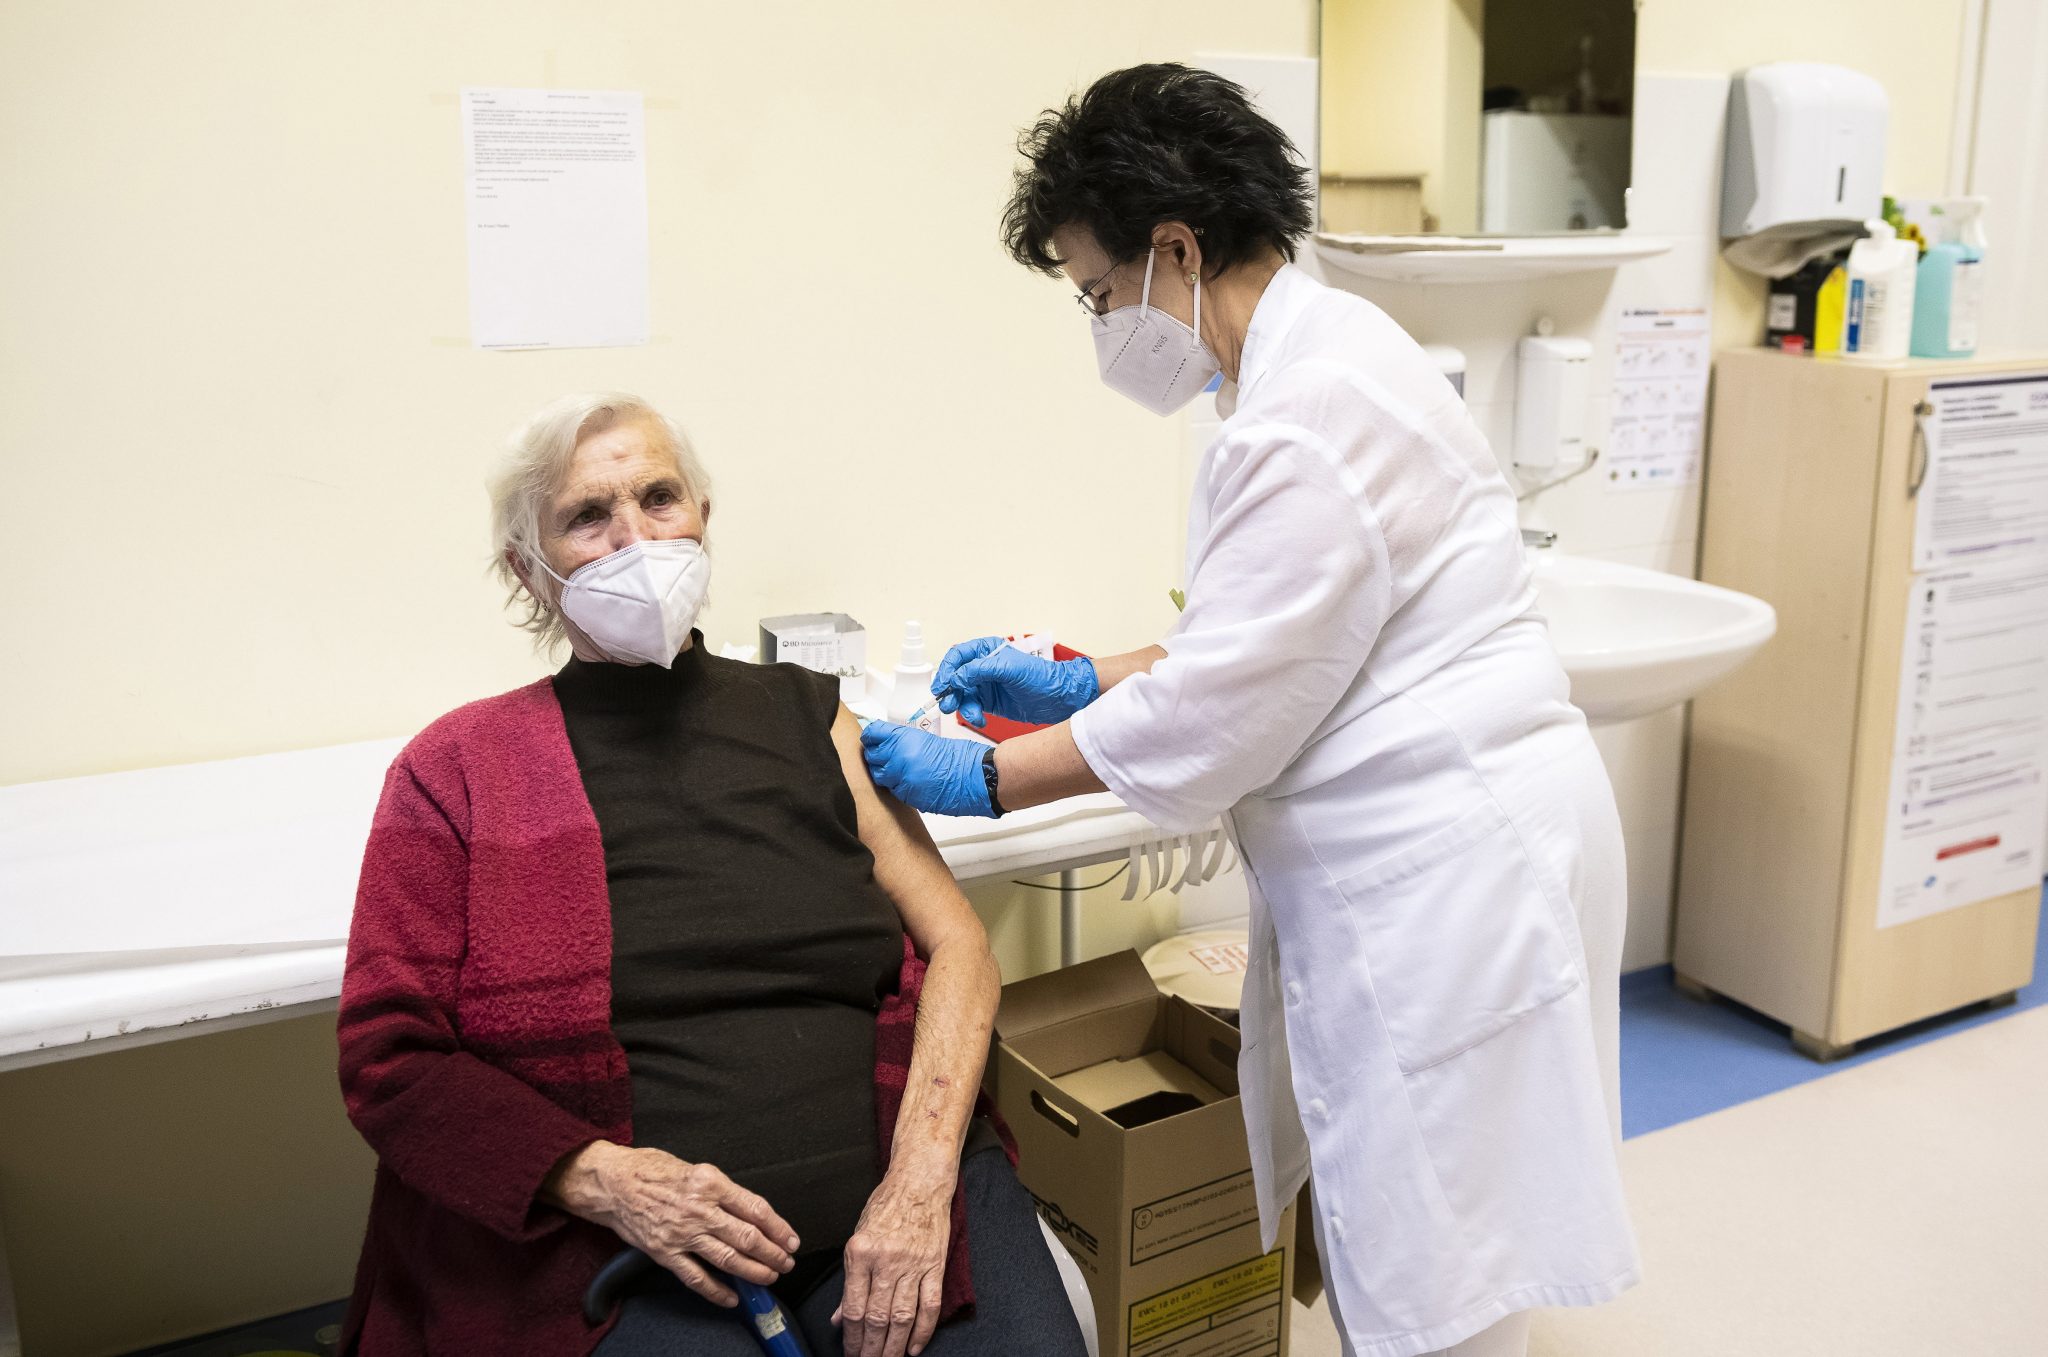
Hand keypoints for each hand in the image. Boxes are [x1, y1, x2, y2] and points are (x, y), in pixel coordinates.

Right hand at [548, 1141, 797, 1306]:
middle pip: (747, 1237)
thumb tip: (752, 1213)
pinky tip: (732, 1297)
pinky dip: (717, 1290)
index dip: (779, 1228)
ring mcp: (682, 1234)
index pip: (756, 1209)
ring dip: (754, 1271)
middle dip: (773, 1254)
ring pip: (727, 1259)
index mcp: (711, 1183)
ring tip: (770, 1277)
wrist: (613, 1183)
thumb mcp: (696, 1168)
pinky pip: (696, 1277)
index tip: (791, 1240)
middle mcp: (699, 1209)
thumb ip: (723, 1191)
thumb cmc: (653, 1170)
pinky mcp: (665, 1253)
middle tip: (786, 1262)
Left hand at [833, 1167, 955, 1356]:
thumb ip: (850, 1281)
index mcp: (861, 1253)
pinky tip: (913, 1347)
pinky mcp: (935, 1265)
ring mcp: (913, 1264)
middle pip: (877, 1318)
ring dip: (893, 1346)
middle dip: (870, 1349)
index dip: (851, 1338)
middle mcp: (886, 1260)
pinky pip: (930, 1305)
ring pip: (902, 1317)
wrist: (920, 1182)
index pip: (854, 1308)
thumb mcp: (858, 1237)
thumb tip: (840, 1317)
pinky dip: (923, 1331)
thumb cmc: (886, 1206)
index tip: (850, 1353)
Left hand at [861, 723, 994, 817]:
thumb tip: (887, 745)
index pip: (872, 735)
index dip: (871, 738)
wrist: (973, 776)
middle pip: (871, 756)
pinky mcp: (906, 796)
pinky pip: (893, 790)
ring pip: (879, 776)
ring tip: (901, 772)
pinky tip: (911, 783)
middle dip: (877, 757)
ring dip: (886, 774)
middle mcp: (897, 757)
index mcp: (902, 738)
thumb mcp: (925, 740)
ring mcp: (900, 778)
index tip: (872, 739)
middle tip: (887, 757)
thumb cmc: (957, 756)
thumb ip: (902, 742)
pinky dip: (899, 787)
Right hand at [931, 637, 1099, 727]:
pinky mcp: (988, 702)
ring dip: (962, 706)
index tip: (943, 684)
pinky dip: (972, 714)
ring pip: (961, 695)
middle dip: (950, 691)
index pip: (958, 655)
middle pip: (955, 677)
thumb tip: (958, 676)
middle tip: (949, 702)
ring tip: (972, 714)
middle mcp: (983, 667)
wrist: (1058, 699)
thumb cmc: (1041, 677)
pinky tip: (981, 718)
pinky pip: (971, 707)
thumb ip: (982, 670)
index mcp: (987, 650)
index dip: (947, 669)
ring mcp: (985, 685)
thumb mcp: (1010, 669)